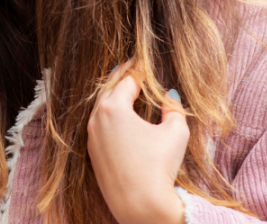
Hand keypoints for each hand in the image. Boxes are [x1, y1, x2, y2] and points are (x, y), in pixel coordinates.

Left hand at [87, 60, 187, 223]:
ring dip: (113, 96)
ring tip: (126, 89)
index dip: (138, 70)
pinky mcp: (92, 152)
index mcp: (113, 108)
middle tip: (132, 67)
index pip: (127, 80)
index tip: (144, 60)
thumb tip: (170, 96)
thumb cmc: (158, 167)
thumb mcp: (175, 133)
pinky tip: (121, 117)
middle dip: (121, 78)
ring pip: (100, 108)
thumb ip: (174, 109)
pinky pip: (99, 125)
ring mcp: (91, 137)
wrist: (140, 205)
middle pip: (108, 90)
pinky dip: (108, 115)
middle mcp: (96, 119)